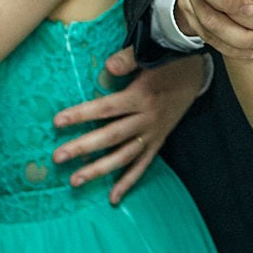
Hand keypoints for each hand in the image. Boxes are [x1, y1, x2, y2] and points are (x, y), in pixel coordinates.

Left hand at [50, 46, 202, 203]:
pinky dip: (128, 182)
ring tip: (75, 180)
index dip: (82, 115)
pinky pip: (143, 165)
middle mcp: (147, 119)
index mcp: (142, 96)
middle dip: (83, 148)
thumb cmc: (166, 62)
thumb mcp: (150, 55)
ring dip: (100, 169)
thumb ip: (128, 60)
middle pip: (112, 136)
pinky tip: (113, 198)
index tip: (57, 122)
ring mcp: (153, 133)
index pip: (107, 108)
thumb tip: (109, 67)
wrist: (195, 74)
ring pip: (124, 156)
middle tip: (58, 157)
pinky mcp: (158, 141)